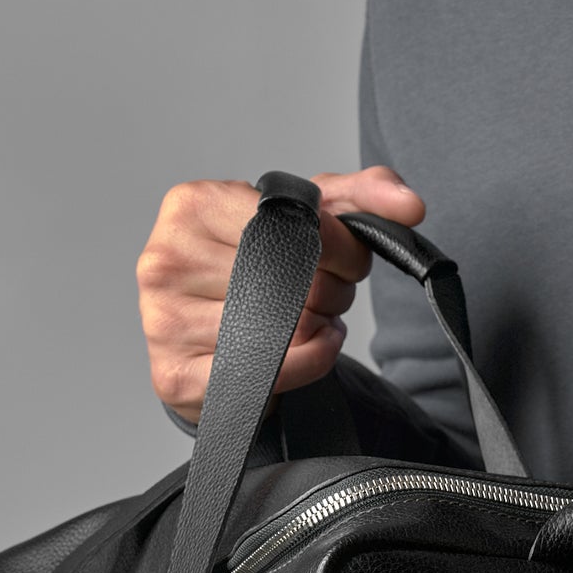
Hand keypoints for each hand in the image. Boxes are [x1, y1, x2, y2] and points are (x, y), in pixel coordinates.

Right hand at [136, 167, 424, 422]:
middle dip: (332, 291)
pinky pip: (267, 372)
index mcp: (192, 205)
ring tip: (312, 320)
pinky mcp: (176, 374)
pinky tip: (313, 346)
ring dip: (319, 328)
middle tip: (331, 296)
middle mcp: (166, 258)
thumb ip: (362, 198)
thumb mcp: (308, 221)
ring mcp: (163, 318)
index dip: (340, 248)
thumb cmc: (256, 272)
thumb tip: (409, 205)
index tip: (349, 261)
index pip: (292, 225)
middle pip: (289, 279)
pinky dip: (309, 362)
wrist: (213, 339)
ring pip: (280, 328)